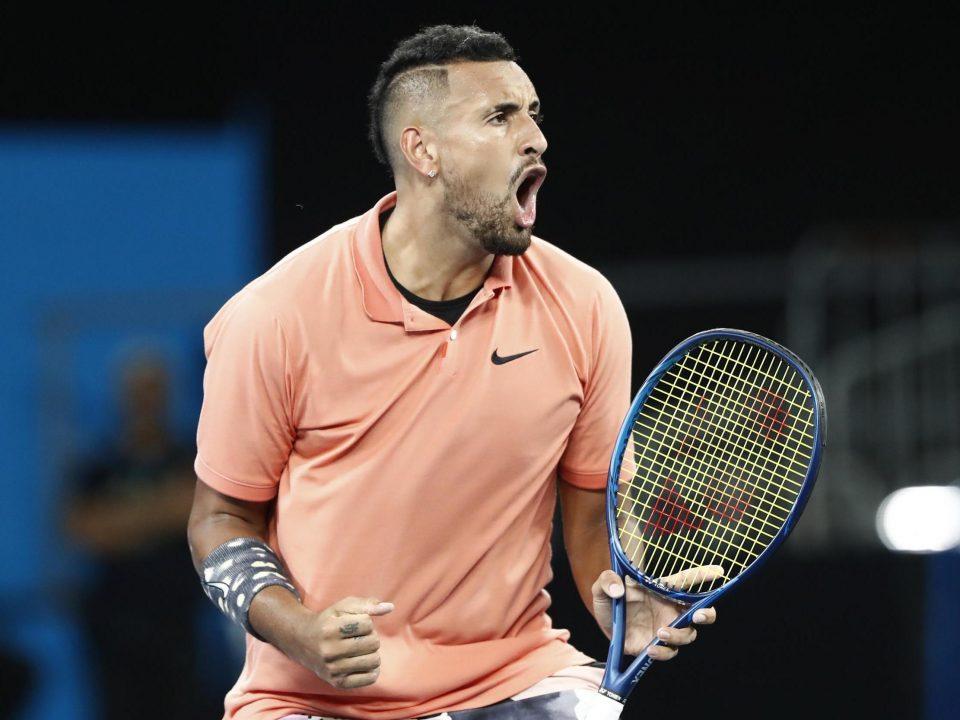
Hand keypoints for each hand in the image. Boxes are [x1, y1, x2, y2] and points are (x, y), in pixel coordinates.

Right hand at [279, 595, 393, 688]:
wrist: (303, 642)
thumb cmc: (328, 621)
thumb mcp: (343, 607)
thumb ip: (367, 605)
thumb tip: (390, 607)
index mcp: (330, 629)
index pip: (367, 623)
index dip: (366, 622)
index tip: (356, 624)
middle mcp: (329, 651)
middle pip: (373, 643)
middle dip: (371, 637)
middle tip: (359, 637)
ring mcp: (333, 669)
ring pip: (374, 661)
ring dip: (372, 653)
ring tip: (361, 650)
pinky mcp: (338, 683)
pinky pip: (369, 678)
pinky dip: (372, 670)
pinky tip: (363, 663)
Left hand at [591, 566, 721, 659]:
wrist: (604, 625)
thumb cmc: (610, 600)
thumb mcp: (602, 587)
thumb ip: (607, 580)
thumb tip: (618, 588)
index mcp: (661, 590)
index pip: (686, 580)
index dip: (704, 575)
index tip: (719, 571)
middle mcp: (670, 609)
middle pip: (701, 612)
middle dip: (707, 614)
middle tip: (698, 615)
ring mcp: (667, 628)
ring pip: (689, 635)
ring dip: (679, 635)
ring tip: (661, 632)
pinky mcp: (658, 646)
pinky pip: (670, 652)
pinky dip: (663, 652)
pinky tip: (651, 649)